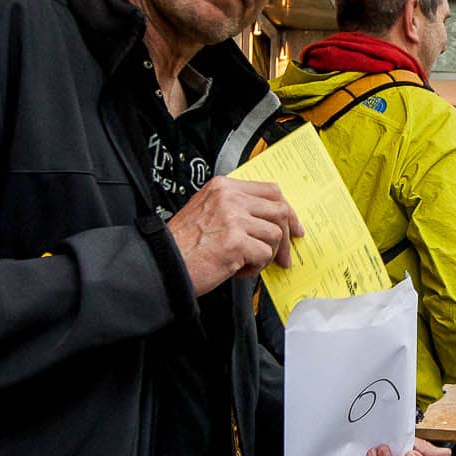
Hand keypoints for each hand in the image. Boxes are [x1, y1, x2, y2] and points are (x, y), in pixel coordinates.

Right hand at [166, 177, 303, 294]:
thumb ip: (236, 209)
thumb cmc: (183, 244)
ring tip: (245, 263)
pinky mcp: (236, 242)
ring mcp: (233, 218)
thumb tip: (271, 221)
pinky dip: (254, 268)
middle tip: (283, 255)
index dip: (286, 211)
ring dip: (265, 254)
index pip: (270, 190)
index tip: (293, 226)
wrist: (163, 263)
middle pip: (279, 210)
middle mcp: (229, 198)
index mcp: (223, 186)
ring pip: (274, 234)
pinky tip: (236, 269)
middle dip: (286, 236)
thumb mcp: (207, 210)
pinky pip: (263, 254)